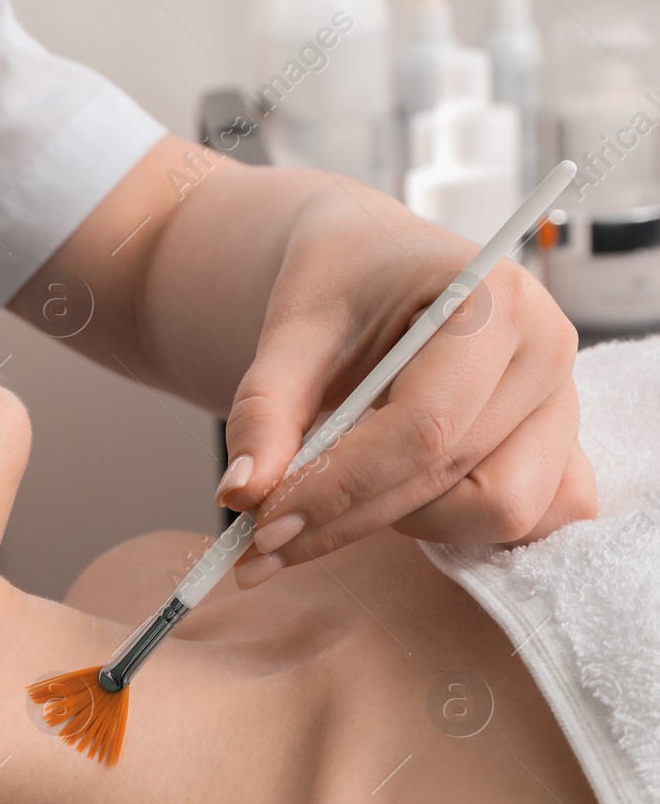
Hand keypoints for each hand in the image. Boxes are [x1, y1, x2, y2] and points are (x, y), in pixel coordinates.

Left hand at [214, 193, 597, 588]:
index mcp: (492, 301)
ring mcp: (562, 405)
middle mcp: (545, 353)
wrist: (378, 264)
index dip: (338, 488)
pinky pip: (534, 521)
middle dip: (348, 518)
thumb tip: (242, 494)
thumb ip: (263, 410)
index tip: (263, 525)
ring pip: (498, 513)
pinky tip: (392, 504)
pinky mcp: (562, 448)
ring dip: (408, 520)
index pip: (422, 427)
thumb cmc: (342, 284)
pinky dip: (461, 528)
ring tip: (345, 486)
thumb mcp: (290, 330)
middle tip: (261, 539)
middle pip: (453, 479)